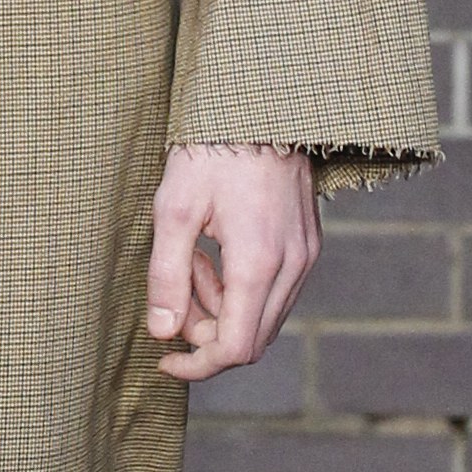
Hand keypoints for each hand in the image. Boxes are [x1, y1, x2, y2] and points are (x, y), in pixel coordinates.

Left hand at [146, 141, 319, 381]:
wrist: (262, 106)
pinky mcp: (308, 246)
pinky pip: (274, 292)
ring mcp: (305, 256)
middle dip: (204, 331)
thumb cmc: (213, 150)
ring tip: (193, 257)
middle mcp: (292, 266)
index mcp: (258, 262)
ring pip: (262, 318)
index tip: (164, 358)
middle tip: (175, 287)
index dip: (197, 365)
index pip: (234, 348)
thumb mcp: (174, 209)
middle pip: (251, 341)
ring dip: (221, 307)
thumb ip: (167, 276)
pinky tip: (216, 250)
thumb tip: (163, 333)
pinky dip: (239, 289)